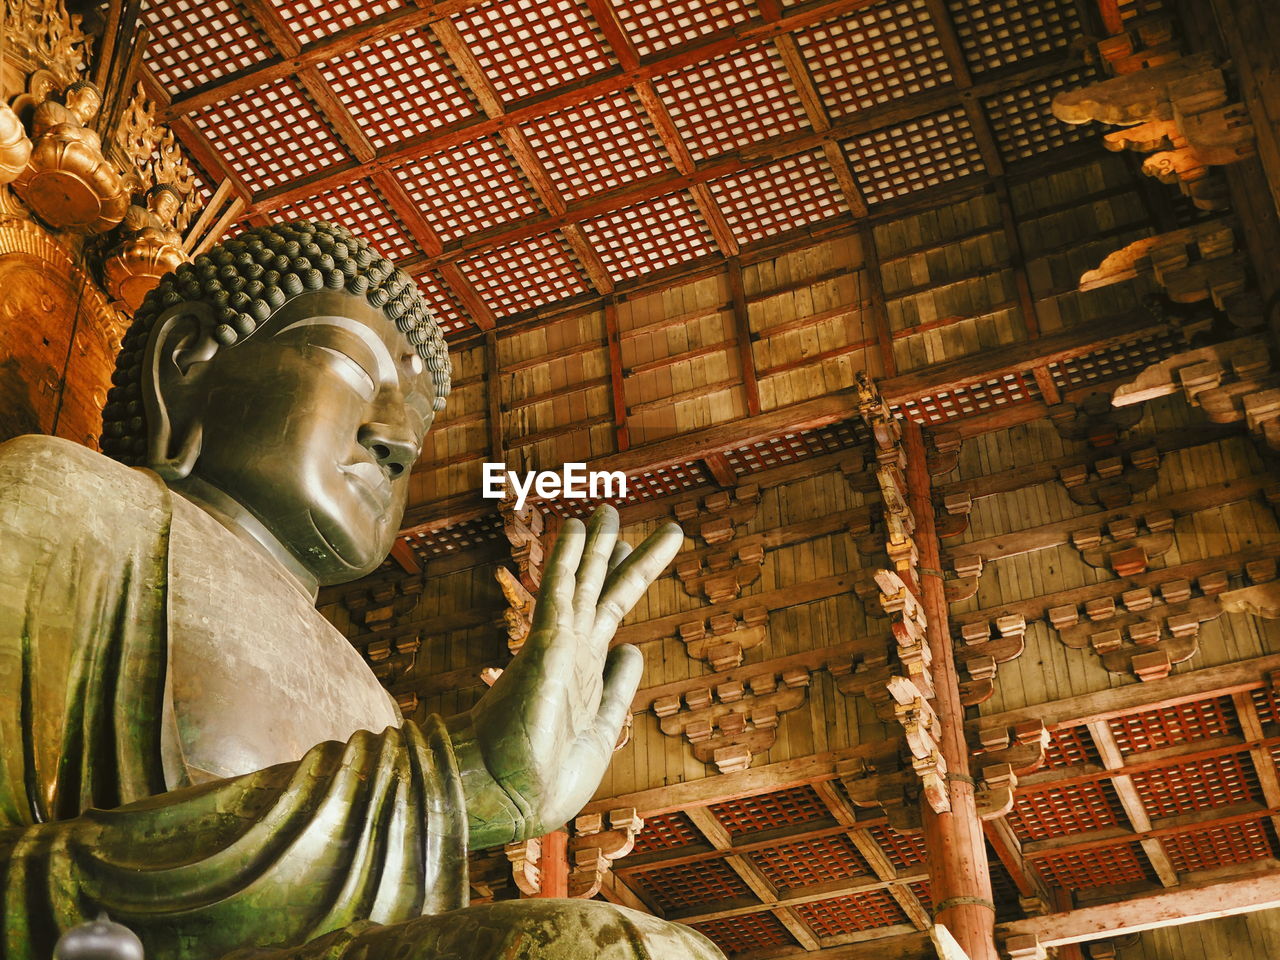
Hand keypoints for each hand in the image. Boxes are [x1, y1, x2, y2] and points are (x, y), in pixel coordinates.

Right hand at [447, 506, 682, 847]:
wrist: (512, 798)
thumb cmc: (548, 777)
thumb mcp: (600, 728)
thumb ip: (617, 689)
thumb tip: (633, 650)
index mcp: (586, 673)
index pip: (609, 616)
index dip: (623, 583)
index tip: (629, 557)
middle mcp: (572, 652)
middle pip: (601, 590)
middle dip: (617, 553)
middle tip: (619, 515)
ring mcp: (558, 646)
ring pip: (584, 582)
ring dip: (595, 544)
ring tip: (606, 507)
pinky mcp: (546, 645)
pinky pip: (559, 591)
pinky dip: (567, 557)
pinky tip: (574, 527)